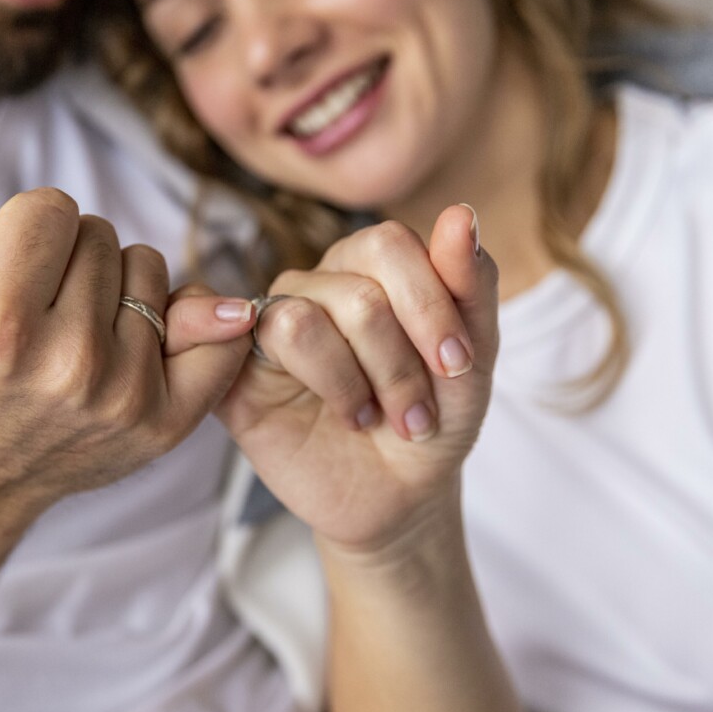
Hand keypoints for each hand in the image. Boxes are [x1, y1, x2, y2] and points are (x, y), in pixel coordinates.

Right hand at [0, 148, 255, 528]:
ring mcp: (127, 396)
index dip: (20, 230)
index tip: (1, 273)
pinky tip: (144, 330)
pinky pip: (217, 330)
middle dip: (62, 255)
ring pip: (148, 270)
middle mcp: (71, 366)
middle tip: (34, 305)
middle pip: (100, 234)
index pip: (49, 209)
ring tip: (71, 325)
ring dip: (111, 283)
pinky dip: (191, 316)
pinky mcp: (167, 421)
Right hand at [218, 206, 497, 552]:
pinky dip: (324, 382)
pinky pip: (266, 340)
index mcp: (369, 267)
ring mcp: (273, 323)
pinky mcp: (238, 369)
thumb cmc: (435, 421)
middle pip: (355, 288)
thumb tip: (459, 214)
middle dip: (400, 362)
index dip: (428, 304)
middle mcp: (317, 285)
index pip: (389, 243)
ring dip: (358, 381)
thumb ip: (471, 284)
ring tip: (376, 419)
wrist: (401, 498)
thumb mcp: (474, 358)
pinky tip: (348, 415)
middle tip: (418, 415)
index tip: (458, 364)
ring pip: (304, 315)